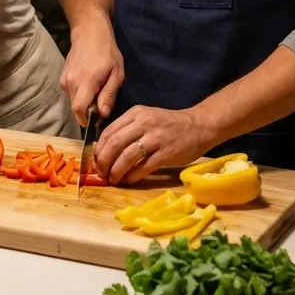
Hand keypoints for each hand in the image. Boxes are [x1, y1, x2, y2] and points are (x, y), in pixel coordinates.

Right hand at [59, 22, 123, 123]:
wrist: (90, 33)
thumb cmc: (107, 52)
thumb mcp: (116, 74)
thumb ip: (108, 95)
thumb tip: (102, 114)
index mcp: (86, 82)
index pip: (78, 109)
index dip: (85, 120)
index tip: (96, 120)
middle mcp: (71, 82)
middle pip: (76, 108)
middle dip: (88, 111)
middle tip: (101, 102)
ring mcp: (64, 79)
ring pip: (73, 100)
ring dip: (84, 101)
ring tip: (97, 90)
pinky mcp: (62, 77)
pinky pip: (70, 93)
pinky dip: (79, 94)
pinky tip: (89, 83)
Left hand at [94, 105, 215, 185]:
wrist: (199, 126)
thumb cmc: (170, 125)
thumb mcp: (146, 118)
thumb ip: (128, 130)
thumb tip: (106, 151)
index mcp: (135, 114)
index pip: (109, 132)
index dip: (99, 150)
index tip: (95, 162)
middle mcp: (144, 123)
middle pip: (114, 144)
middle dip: (104, 162)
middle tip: (101, 174)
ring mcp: (156, 137)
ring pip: (127, 156)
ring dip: (116, 171)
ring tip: (113, 180)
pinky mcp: (167, 152)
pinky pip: (144, 166)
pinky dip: (133, 175)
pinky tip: (129, 180)